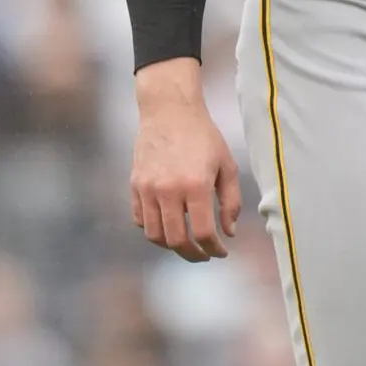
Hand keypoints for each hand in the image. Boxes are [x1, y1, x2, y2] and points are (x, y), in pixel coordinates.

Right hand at [130, 59, 241, 261]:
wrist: (170, 110)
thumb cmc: (204, 137)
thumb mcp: (227, 165)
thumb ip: (231, 201)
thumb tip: (229, 232)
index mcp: (196, 185)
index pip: (203, 232)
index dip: (214, 249)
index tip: (221, 251)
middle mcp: (168, 190)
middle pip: (177, 241)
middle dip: (193, 254)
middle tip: (204, 255)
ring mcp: (148, 188)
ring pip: (155, 235)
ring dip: (172, 245)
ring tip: (187, 243)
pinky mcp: (135, 185)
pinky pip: (140, 220)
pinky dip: (153, 229)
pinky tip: (169, 225)